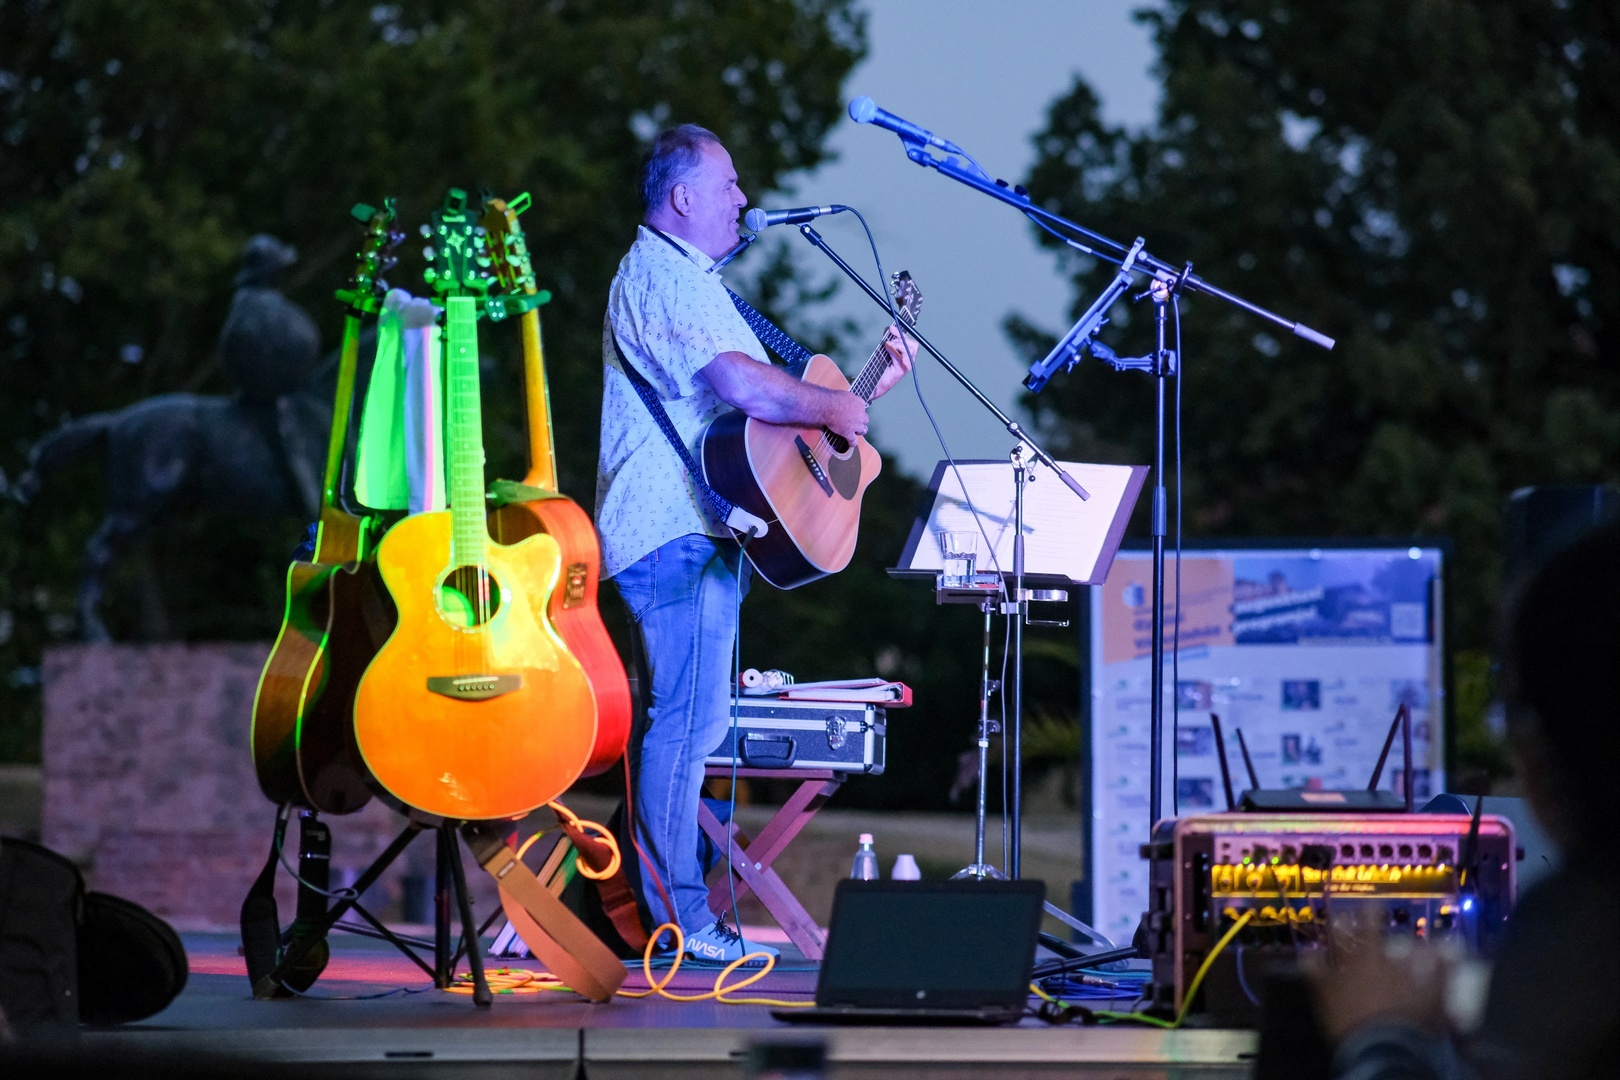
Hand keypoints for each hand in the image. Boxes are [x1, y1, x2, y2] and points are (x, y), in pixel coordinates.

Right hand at [822, 391, 868, 441]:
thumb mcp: (845, 394)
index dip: (858, 410)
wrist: (828, 406)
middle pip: (865, 419)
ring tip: (856, 432)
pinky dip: (852, 442)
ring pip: (863, 430)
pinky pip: (853, 441)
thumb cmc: (833, 398)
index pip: (863, 408)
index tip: (853, 411)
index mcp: (860, 403)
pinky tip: (850, 443)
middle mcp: (861, 414)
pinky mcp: (849, 433)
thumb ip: (849, 399)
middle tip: (855, 422)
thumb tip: (847, 400)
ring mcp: (856, 425)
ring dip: (859, 431)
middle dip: (861, 421)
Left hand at [870, 323, 917, 399]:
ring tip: (887, 344)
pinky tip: (887, 347)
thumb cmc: (879, 368)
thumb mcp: (883, 350)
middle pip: (914, 344)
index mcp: (906, 354)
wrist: (873, 383)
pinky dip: (894, 349)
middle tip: (890, 335)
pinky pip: (902, 356)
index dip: (902, 333)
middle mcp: (909, 360)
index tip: (892, 327)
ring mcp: (907, 365)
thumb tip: (890, 328)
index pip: (910, 341)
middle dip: (902, 337)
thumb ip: (888, 339)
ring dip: (898, 343)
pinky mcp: (903, 369)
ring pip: (911, 348)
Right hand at [1302, 909, 1453, 1041]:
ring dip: (1415, 947)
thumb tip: (1307, 955)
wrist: (1384, 1048)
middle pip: (1379, 940)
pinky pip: (1442, 979)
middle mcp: (1385, 966)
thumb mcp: (1325, 1000)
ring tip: (1419, 936)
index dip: (1347, 922)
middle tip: (1376, 907)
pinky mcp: (1432, 998)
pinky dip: (1446, 967)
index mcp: (1357, 964)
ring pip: (1414, 957)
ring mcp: (1410, 980)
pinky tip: (1450, 957)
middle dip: (1375, 922)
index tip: (1349, 908)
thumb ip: (1317, 975)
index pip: (1347, 938)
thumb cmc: (1349, 1022)